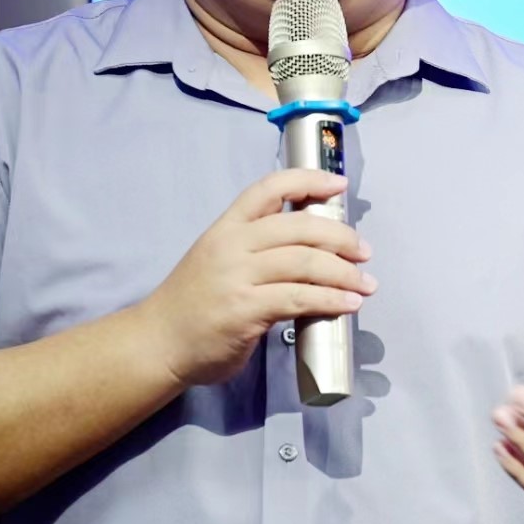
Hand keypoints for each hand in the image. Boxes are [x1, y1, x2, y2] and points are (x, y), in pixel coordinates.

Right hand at [137, 169, 374, 389]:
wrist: (158, 343)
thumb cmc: (193, 304)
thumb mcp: (217, 259)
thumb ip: (255, 249)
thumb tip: (312, 249)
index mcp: (226, 227)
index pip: (269, 188)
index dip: (308, 180)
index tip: (339, 185)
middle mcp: (231, 246)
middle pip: (299, 226)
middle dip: (340, 236)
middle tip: (363, 251)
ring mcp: (236, 277)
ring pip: (304, 262)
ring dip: (344, 273)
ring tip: (365, 284)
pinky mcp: (244, 310)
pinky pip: (298, 298)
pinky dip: (330, 300)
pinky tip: (347, 305)